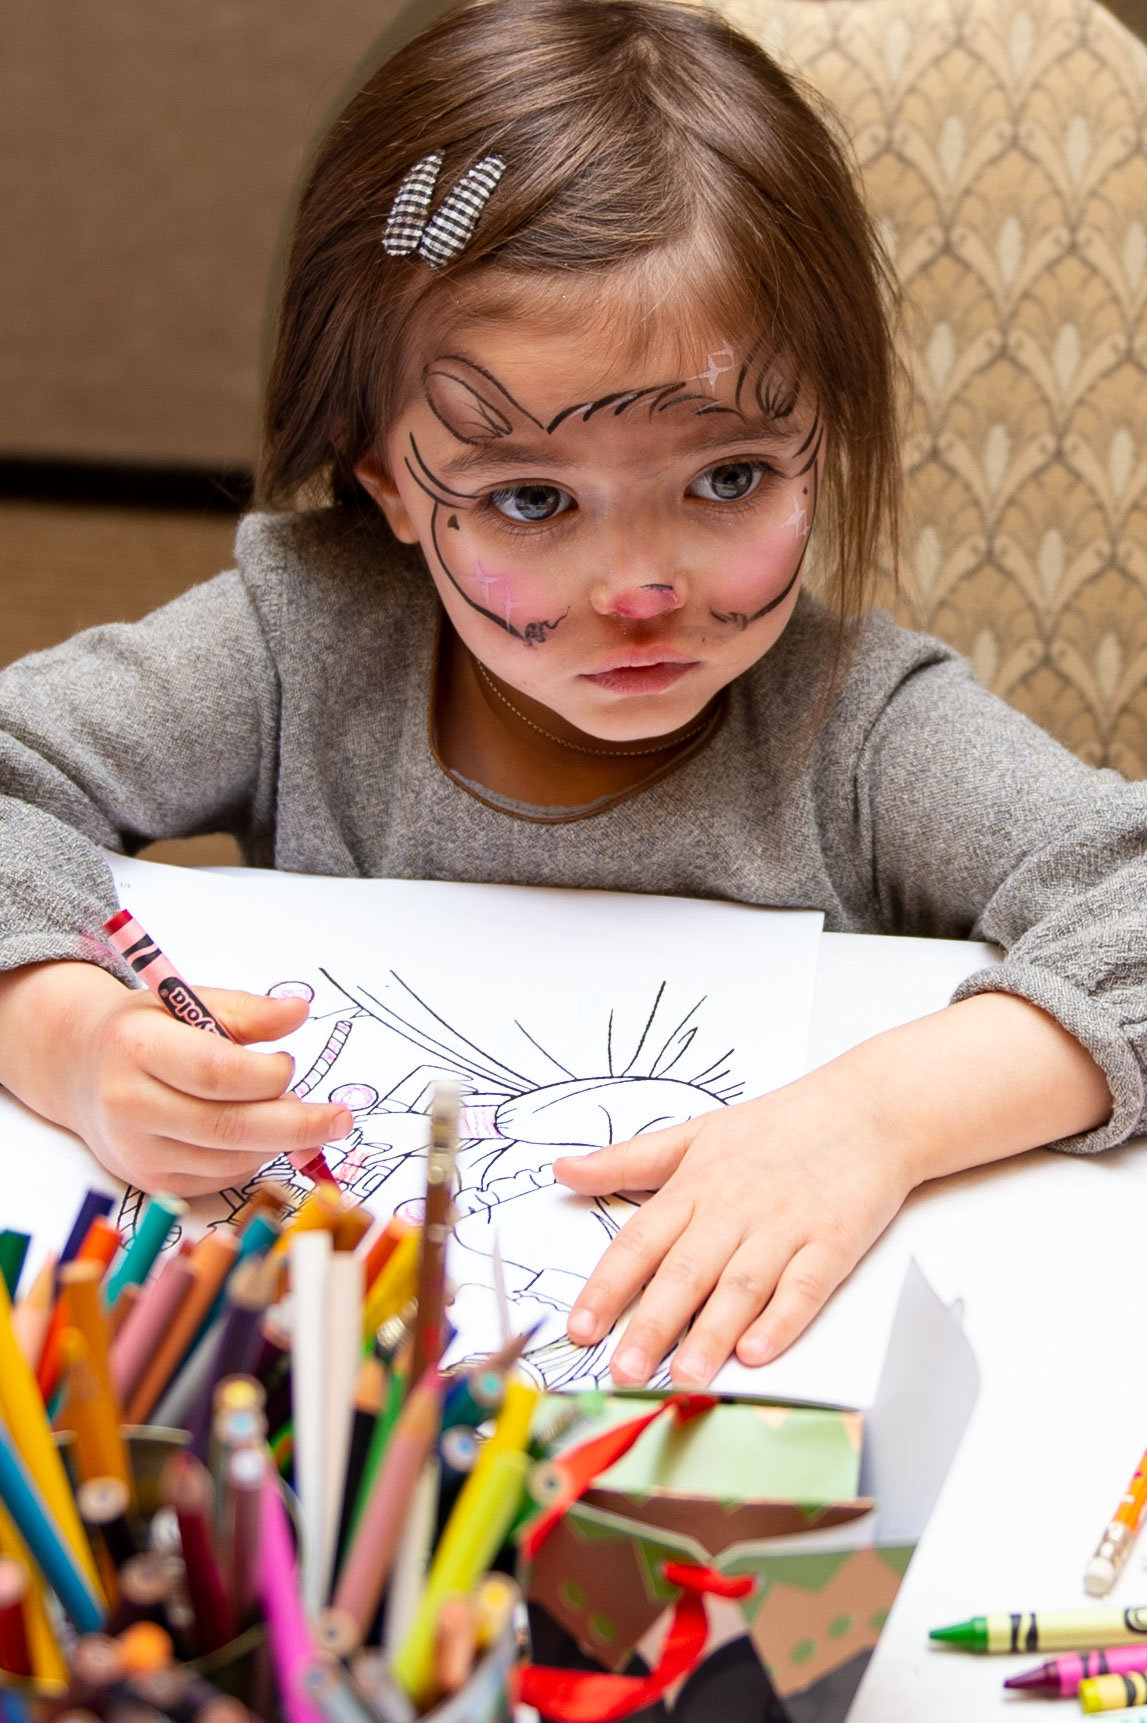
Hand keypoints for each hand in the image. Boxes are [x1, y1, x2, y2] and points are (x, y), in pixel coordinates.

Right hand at [0, 961, 351, 1196]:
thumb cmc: (146, 1030)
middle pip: (229, 1126)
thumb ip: (247, 1011)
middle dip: (297, 1125)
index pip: (217, 1072)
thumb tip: (298, 1012)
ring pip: (231, 1157)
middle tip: (340, 1118)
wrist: (80, 1070)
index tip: (292, 1066)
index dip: (268, 1075)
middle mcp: (130, 1105)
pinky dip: (252, 1157)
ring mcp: (137, 1150)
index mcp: (137, 1047)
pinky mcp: (149, 1181)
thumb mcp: (189, 1002)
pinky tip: (256, 1133)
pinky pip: (220, 1177)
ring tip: (294, 1115)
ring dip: (277, 1140)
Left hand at [555, 1066, 912, 1385]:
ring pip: (740, 1287)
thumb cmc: (778, 1125)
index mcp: (695, 1185)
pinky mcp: (834, 1242)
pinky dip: (781, 1320)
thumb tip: (562, 1171)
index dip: (608, 1287)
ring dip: (710, 1335)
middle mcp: (735, 1209)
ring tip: (684, 1379)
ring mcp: (786, 1226)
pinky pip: (804, 1287)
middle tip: (623, 1372)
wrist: (868, 1107)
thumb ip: (627, 1159)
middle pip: (686, 1272)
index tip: (580, 1329)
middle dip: (652, 1325)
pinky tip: (757, 1352)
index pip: (640, 1241)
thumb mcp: (696, 1132)